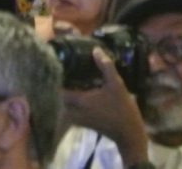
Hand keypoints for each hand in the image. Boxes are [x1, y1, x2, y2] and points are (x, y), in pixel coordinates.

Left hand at [61, 48, 148, 163]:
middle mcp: (74, 111)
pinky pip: (70, 109)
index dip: (54, 78)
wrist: (127, 132)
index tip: (55, 66)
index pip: (58, 90)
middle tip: (60, 70)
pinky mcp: (82, 122)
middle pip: (58, 97)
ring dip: (64, 93)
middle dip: (58, 85)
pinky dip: (71, 100)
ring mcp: (77, 118)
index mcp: (79, 101)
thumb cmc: (121, 108)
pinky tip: (78, 90)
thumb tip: (96, 50)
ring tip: (67, 78)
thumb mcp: (116, 84)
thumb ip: (106, 66)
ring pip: (63, 104)